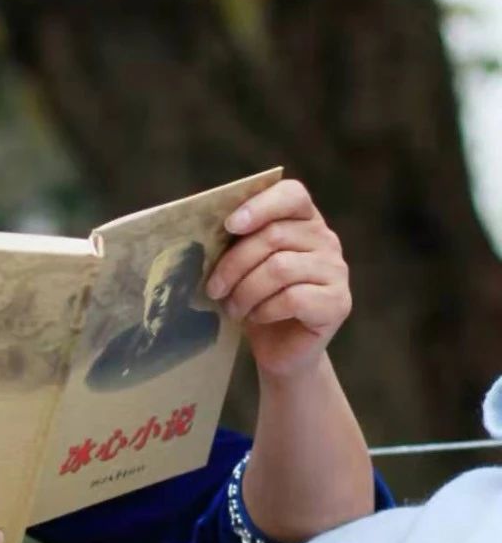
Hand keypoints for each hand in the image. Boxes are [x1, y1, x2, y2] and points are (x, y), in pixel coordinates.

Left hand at [205, 179, 350, 379]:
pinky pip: (293, 298)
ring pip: (280, 268)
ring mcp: (336, 270)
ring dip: (245, 291)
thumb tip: (204, 228)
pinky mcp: (338, 303)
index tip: (229, 226)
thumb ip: (236, 240)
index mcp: (303, 220)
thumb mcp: (242, 264)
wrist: (279, 348)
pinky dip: (265, 309)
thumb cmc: (255, 298)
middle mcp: (326, 239)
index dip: (259, 206)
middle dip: (234, 264)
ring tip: (232, 307)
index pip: (292, 194)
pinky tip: (256, 317)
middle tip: (214, 288)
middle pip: (274, 236)